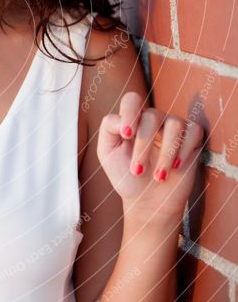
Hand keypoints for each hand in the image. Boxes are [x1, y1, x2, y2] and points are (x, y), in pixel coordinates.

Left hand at [96, 91, 204, 220]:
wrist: (148, 201)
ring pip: (174, 124)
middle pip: (152, 116)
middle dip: (143, 145)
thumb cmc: (126, 175)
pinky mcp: (192, 139)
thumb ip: (108, 129)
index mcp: (133, 120)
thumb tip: (122, 119)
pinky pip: (193, 131)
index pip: (132, 100)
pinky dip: (184, 150)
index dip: (130, 113)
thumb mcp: (107, 153)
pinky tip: (176, 167)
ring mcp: (174, 128)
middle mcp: (154, 119)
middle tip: (137, 171)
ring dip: (166, 153)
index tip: (126, 135)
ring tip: (158, 176)